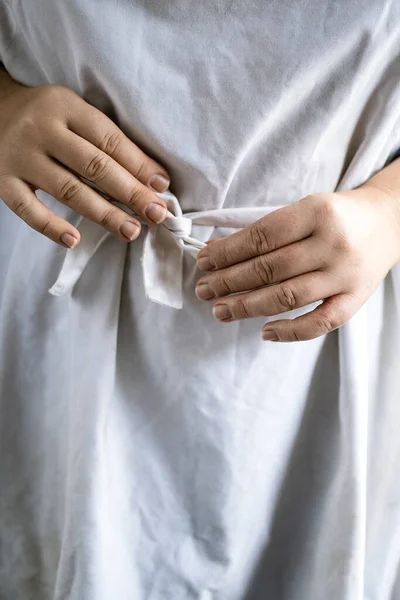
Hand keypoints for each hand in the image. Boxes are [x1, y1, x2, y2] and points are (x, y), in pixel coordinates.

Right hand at [0, 71, 169, 247]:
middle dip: (130, 193)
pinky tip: (73, 239)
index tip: (161, 187)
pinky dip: (50, 227)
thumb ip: (106, 139)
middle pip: (94, 166)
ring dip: (103, 214)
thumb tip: (153, 179)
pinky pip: (27, 209)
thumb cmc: (45, 116)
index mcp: (65, 107)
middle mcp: (42, 130)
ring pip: (68, 190)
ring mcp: (20, 157)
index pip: (109, 140)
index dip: (139, 164)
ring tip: (130, 231)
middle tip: (155, 214)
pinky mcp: (3, 182)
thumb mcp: (74, 112)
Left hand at [196, 187, 399, 341]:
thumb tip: (217, 253)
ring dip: (247, 306)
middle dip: (229, 281)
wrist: (389, 222)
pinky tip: (265, 332)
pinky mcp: (355, 299)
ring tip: (220, 310)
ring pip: (287, 297)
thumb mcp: (305, 209)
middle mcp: (332, 244)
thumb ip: (267, 231)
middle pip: (269, 269)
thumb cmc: (337, 216)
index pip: (261, 236)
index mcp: (317, 212)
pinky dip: (290, 331)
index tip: (204, 262)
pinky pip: (320, 322)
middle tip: (204, 290)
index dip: (228, 252)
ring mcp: (345, 275)